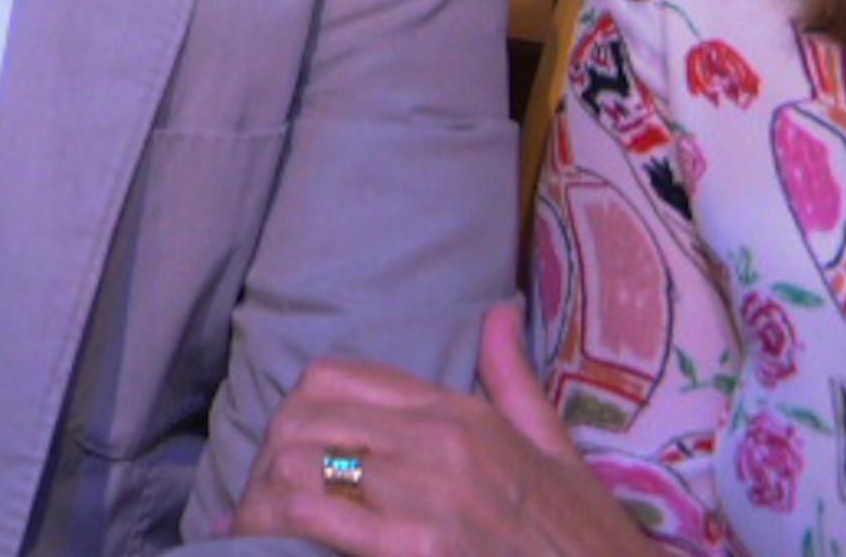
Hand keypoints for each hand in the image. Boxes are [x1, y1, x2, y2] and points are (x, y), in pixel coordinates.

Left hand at [226, 304, 626, 555]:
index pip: (336, 379)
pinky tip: (264, 547)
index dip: (297, 416)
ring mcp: (429, 495)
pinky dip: (275, 529)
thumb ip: (516, 383)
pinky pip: (314, 517)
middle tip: (261, 501)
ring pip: (295, 464)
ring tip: (255, 528)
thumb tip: (500, 311)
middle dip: (268, 460)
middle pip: (303, 419)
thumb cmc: (590, 543)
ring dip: (262, 499)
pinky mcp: (420, 549)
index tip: (286, 454)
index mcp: (465, 414)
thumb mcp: (559, 454)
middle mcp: (440, 443)